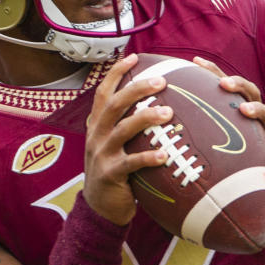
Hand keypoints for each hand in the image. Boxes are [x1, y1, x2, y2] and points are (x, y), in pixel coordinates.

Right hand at [83, 54, 170, 224]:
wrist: (98, 208)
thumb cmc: (115, 171)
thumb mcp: (113, 144)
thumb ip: (126, 126)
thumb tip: (158, 103)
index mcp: (96, 125)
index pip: (102, 92)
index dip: (116, 73)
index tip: (134, 56)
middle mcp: (95, 136)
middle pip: (113, 104)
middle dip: (136, 89)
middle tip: (161, 81)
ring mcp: (100, 154)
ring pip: (122, 130)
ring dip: (145, 118)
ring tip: (169, 112)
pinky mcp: (109, 174)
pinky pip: (130, 163)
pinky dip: (148, 157)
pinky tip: (165, 154)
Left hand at [192, 57, 264, 205]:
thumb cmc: (241, 156)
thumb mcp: (222, 139)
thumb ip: (201, 128)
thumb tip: (164, 121)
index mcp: (240, 112)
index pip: (228, 87)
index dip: (213, 71)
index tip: (195, 61)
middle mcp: (257, 119)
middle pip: (251, 93)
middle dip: (237, 85)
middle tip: (222, 83)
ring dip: (257, 111)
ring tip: (243, 110)